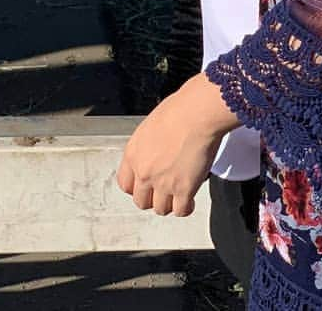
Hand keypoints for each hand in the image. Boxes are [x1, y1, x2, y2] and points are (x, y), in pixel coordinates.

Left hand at [117, 74, 238, 216]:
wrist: (196, 115)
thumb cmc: (178, 111)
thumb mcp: (151, 126)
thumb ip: (147, 146)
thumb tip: (155, 152)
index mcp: (133, 154)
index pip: (125, 184)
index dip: (136, 188)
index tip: (144, 187)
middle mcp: (144, 172)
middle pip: (141, 201)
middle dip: (152, 198)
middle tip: (163, 191)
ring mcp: (162, 183)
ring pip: (160, 209)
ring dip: (169, 204)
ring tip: (178, 195)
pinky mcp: (183, 190)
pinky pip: (181, 211)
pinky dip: (186, 208)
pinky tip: (190, 200)